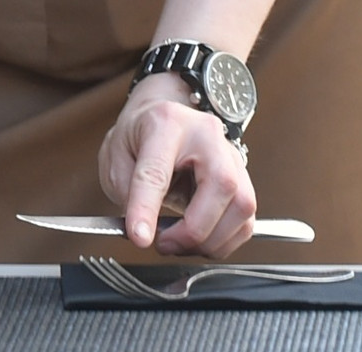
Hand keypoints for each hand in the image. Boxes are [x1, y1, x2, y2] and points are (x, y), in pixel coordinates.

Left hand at [99, 74, 258, 256]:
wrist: (165, 116)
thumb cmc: (140, 135)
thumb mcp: (115, 158)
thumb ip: (127, 194)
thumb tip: (144, 232)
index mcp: (167, 123)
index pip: (159, 171)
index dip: (147, 208)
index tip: (140, 238)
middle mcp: (207, 135)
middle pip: (221, 185)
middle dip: (193, 229)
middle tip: (164, 243)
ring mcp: (231, 154)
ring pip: (242, 205)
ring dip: (211, 240)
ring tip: (181, 244)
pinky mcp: (243, 178)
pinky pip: (246, 220)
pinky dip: (224, 241)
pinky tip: (201, 242)